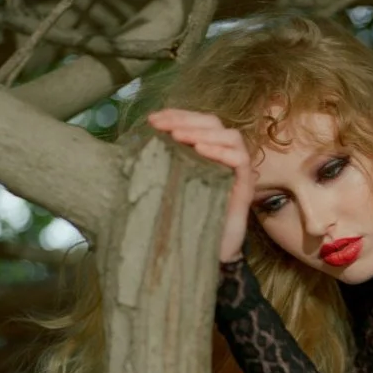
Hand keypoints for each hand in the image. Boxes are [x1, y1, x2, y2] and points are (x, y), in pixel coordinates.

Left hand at [146, 109, 255, 263]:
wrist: (201, 257)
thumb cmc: (182, 222)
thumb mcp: (164, 187)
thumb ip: (156, 166)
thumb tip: (127, 148)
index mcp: (205, 153)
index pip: (197, 122)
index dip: (177, 115)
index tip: (152, 120)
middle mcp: (223, 158)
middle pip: (213, 124)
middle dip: (186, 120)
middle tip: (161, 126)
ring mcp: (236, 173)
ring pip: (230, 137)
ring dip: (203, 132)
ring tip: (179, 137)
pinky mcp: (245, 188)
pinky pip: (240, 160)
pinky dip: (221, 151)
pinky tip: (201, 150)